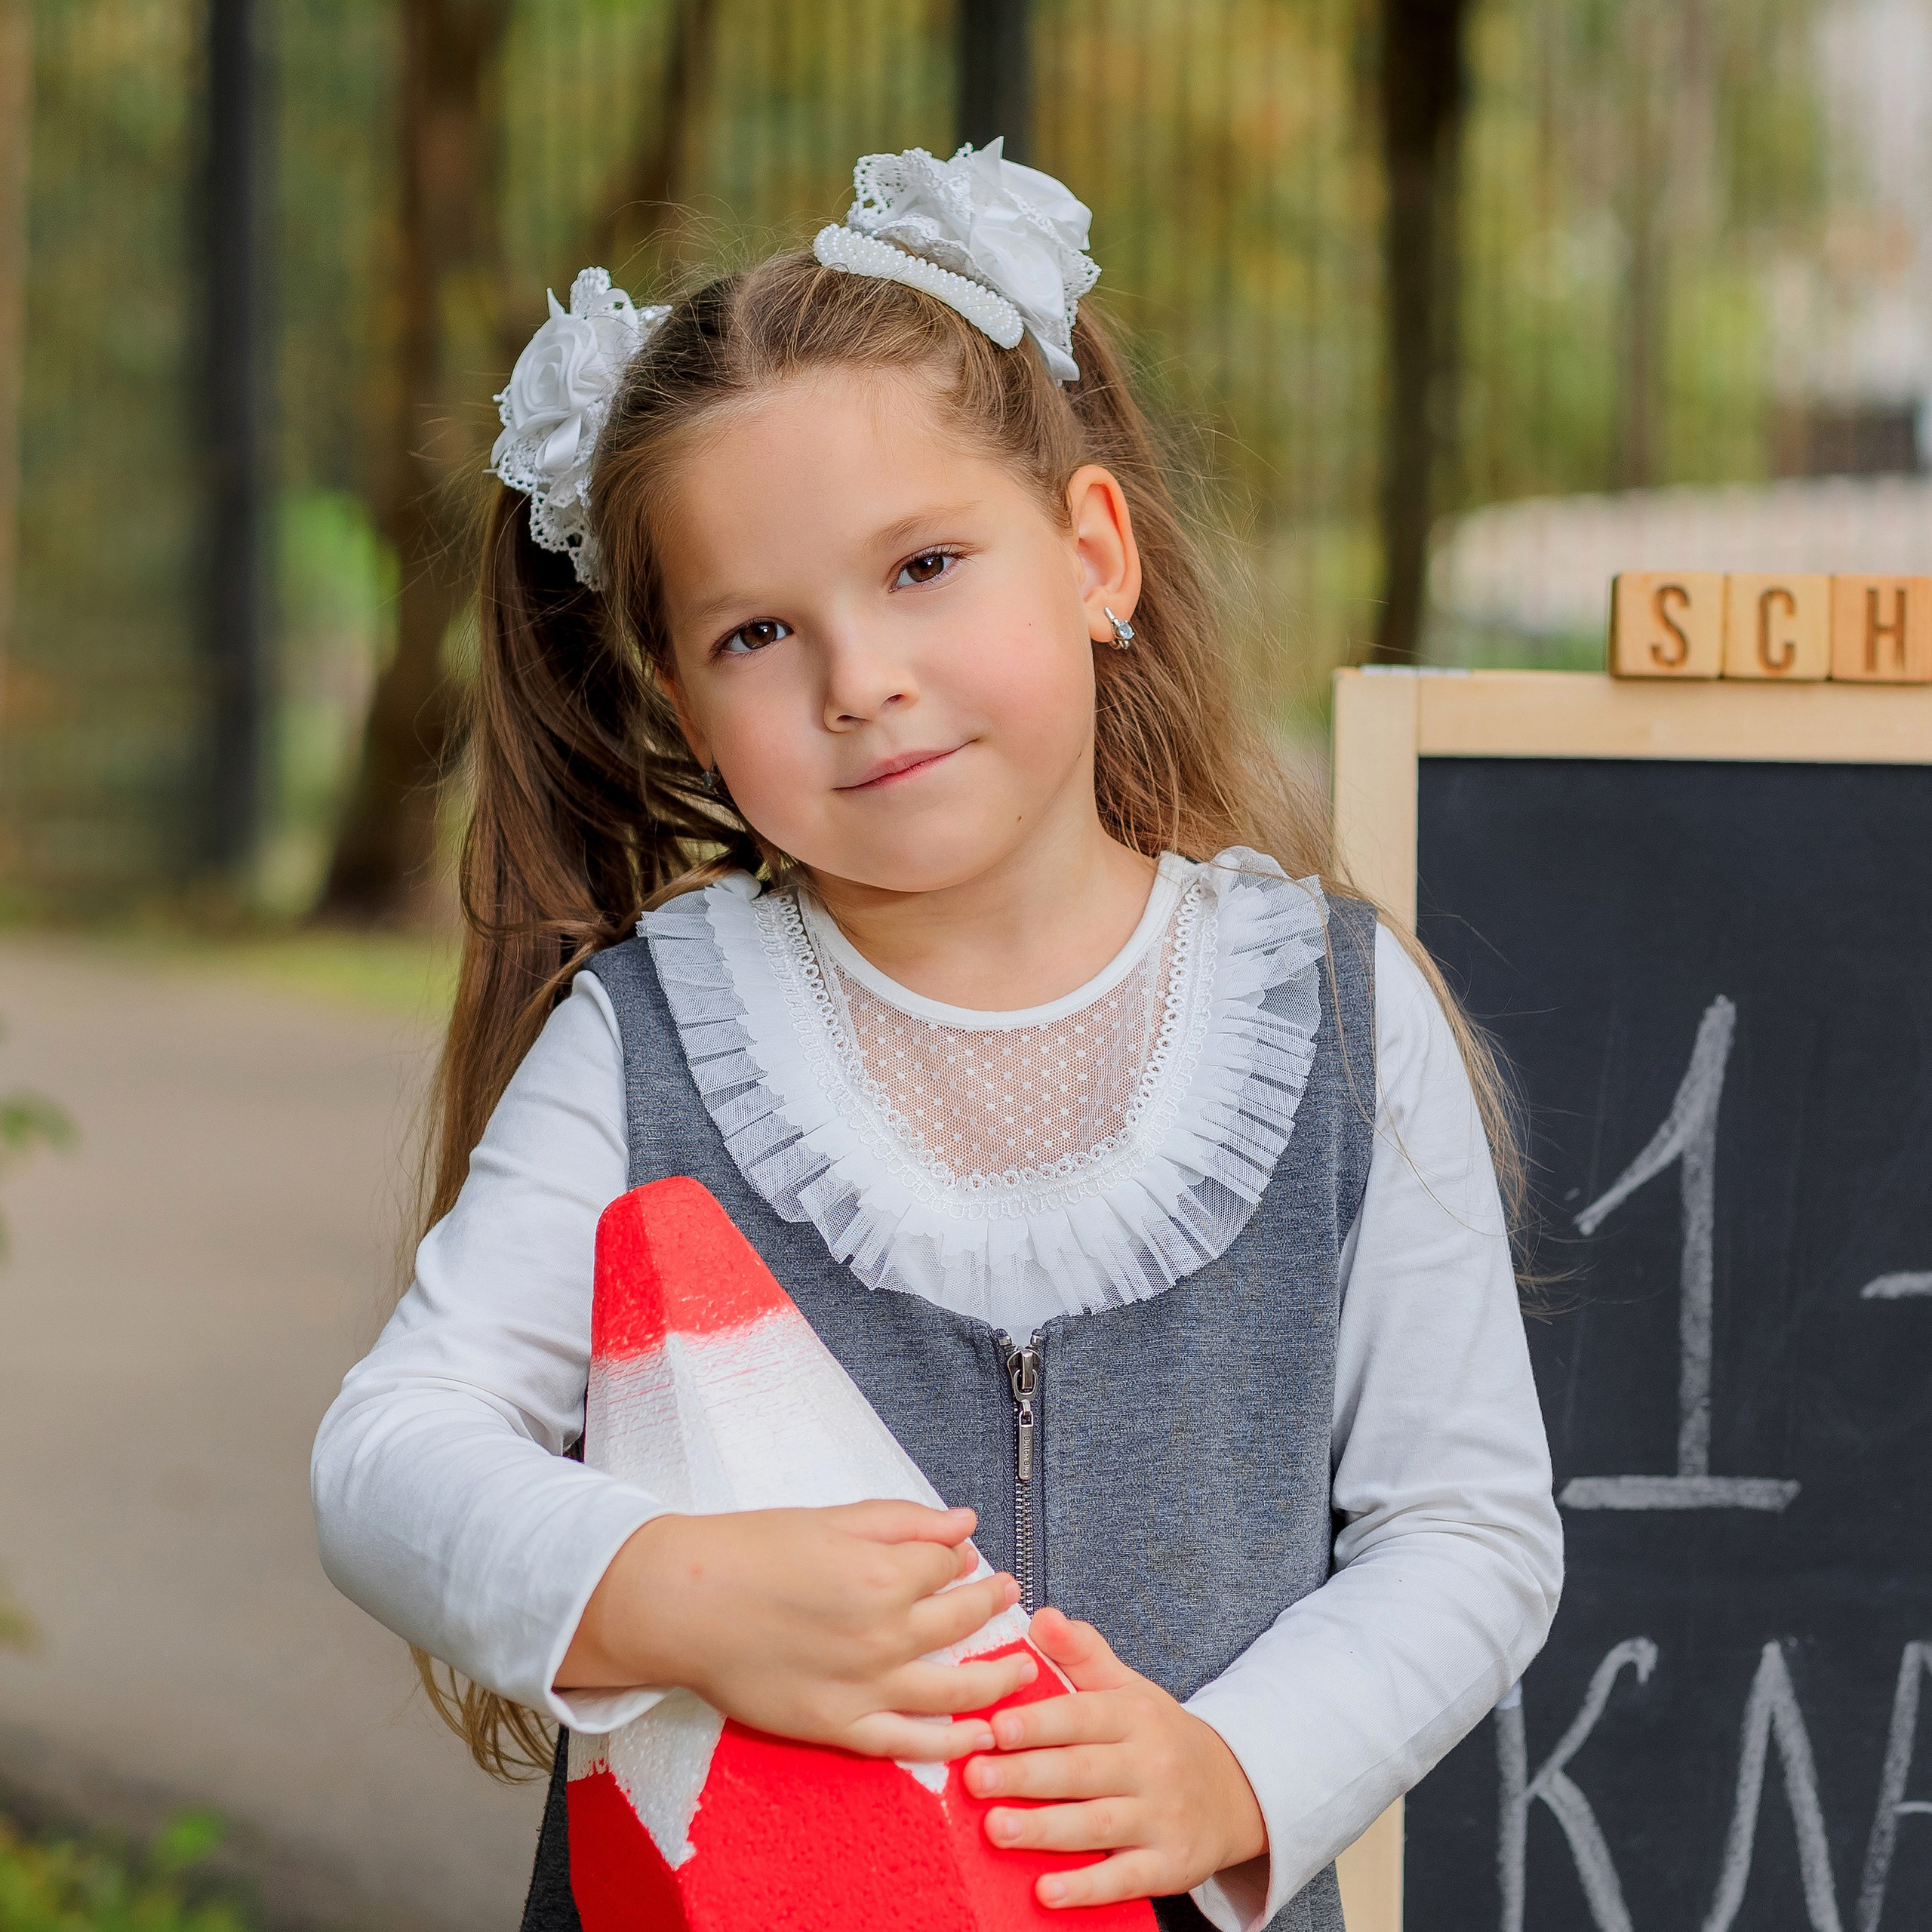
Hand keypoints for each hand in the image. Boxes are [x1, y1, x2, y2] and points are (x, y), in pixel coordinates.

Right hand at [557, 1502, 1035, 1759]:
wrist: (686, 1603)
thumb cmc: (754, 1550)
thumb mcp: (835, 1517)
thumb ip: (907, 1521)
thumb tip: (966, 1524)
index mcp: (883, 1575)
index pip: (949, 1565)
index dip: (961, 1557)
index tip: (964, 1556)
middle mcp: (884, 1635)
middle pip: (962, 1621)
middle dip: (992, 1603)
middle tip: (1008, 1595)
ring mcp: (865, 1688)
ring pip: (956, 1688)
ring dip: (998, 1677)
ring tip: (1023, 1668)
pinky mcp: (839, 1727)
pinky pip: (912, 1743)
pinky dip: (952, 1743)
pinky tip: (978, 1735)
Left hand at [963, 1606, 1267, 1908]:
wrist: (1233, 1792)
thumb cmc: (1158, 1737)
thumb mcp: (1128, 1688)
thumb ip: (1081, 1654)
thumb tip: (1041, 1617)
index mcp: (1135, 1715)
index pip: (1081, 1716)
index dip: (1037, 1722)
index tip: (992, 1727)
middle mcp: (1152, 1764)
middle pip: (1082, 1770)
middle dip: (1026, 1775)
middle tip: (974, 1779)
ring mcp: (1163, 1817)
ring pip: (1098, 1824)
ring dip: (1045, 1830)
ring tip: (995, 1829)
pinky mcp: (1171, 1866)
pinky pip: (1125, 1878)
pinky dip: (1087, 1888)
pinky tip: (1046, 1893)